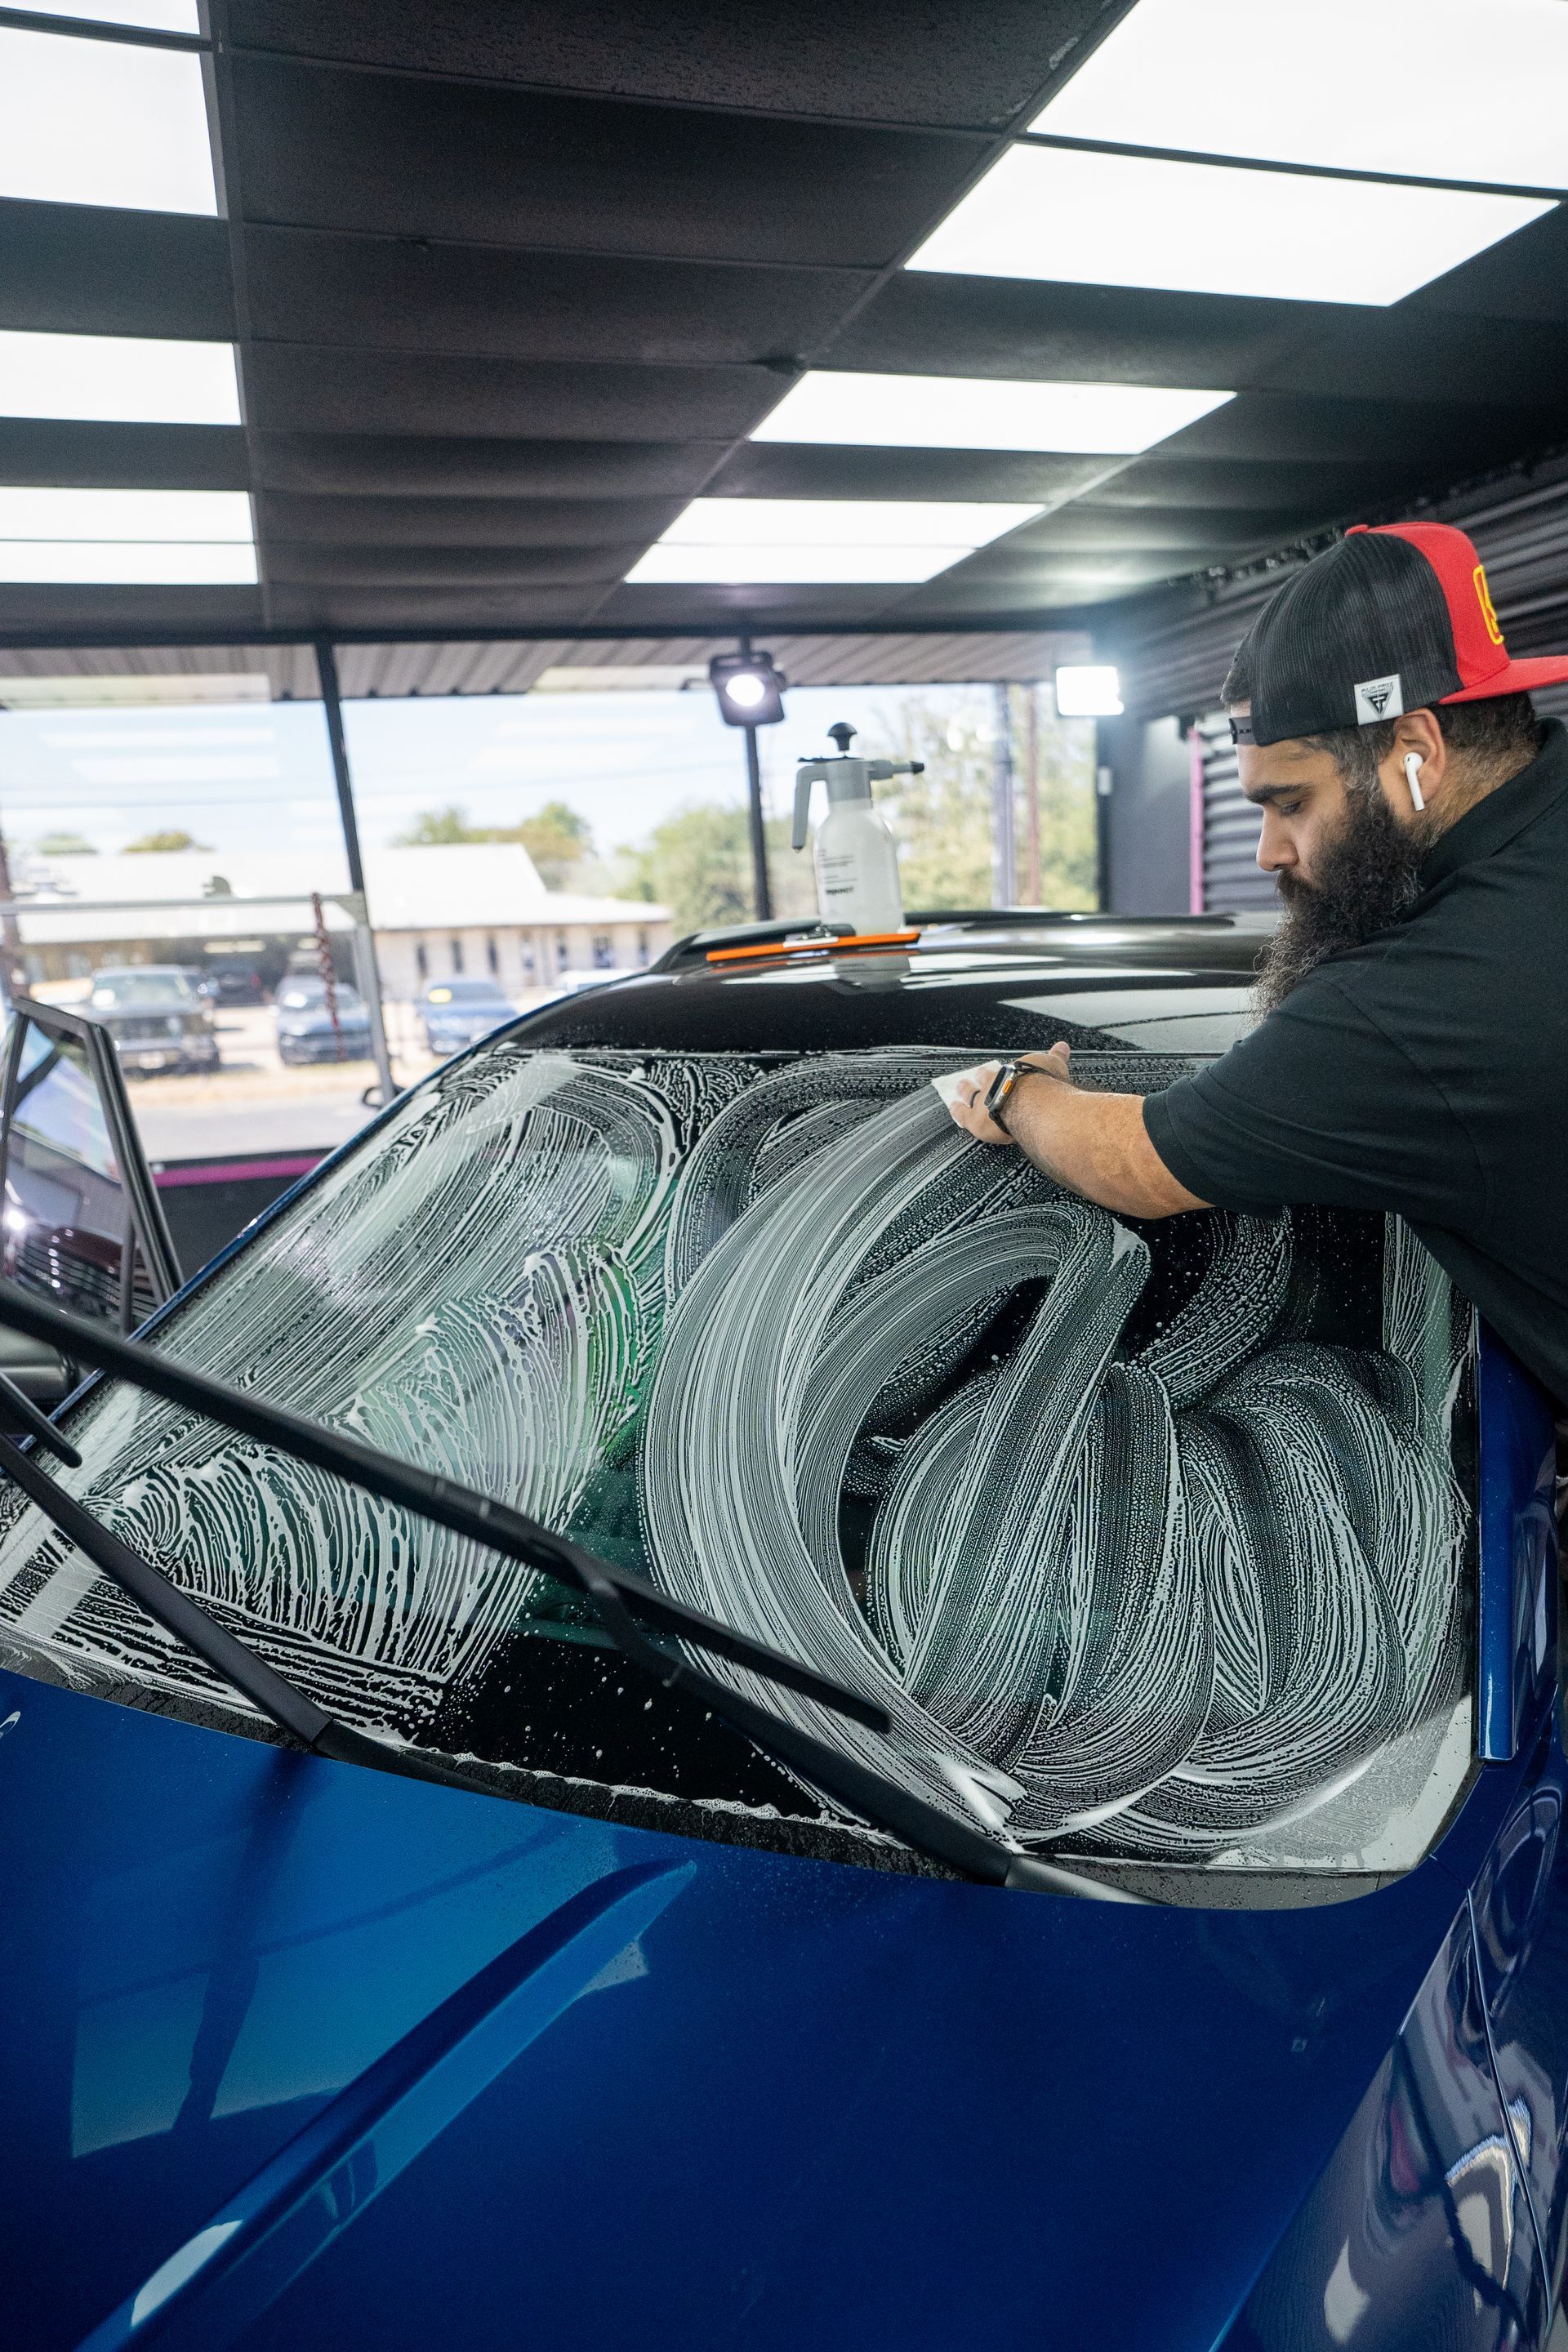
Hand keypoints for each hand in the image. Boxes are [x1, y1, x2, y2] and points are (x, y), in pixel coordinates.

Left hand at [938, 1045, 1071, 1144]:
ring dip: (965, 1089)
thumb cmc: (1044, 1086)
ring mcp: (984, 1100)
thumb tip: (1062, 1047)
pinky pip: (962, 1114)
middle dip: (980, 1076)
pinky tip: (953, 1109)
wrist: (1032, 1103)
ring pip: (970, 1093)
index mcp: (1014, 1072)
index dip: (1001, 1070)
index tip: (998, 1069)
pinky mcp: (977, 1119)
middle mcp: (996, 1083)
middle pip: (985, 1078)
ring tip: (961, 1087)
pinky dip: (957, 1111)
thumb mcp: (1053, 1066)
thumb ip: (1056, 1056)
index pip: (1006, 1070)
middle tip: (974, 1075)